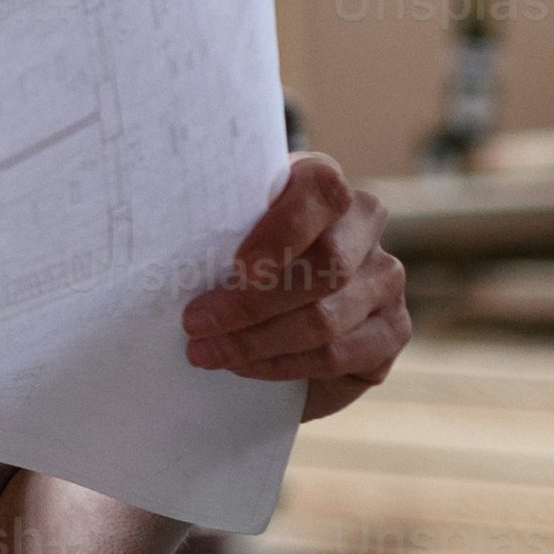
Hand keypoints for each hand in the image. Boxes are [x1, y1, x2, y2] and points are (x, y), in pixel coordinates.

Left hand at [186, 150, 411, 420]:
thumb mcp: (218, 234)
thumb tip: (161, 247)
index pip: (322, 190)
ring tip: (207, 352)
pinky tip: (245, 367)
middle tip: (195, 323)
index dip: (283, 230)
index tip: (237, 266)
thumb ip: (212, 229)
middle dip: (250, 303)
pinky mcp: (392, 329)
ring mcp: (385, 278)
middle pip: (325, 266)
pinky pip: (340, 354)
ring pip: (326, 317)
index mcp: (321, 185)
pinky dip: (284, 365)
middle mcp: (365, 225)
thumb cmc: (227, 260)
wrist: (263, 314)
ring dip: (257, 341)